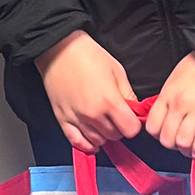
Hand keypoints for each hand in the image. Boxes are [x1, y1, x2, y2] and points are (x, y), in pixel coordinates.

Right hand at [36, 31, 139, 151]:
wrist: (59, 50)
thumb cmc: (87, 55)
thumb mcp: (117, 71)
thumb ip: (128, 95)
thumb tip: (134, 111)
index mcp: (109, 101)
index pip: (130, 130)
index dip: (133, 124)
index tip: (131, 118)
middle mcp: (93, 114)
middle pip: (115, 136)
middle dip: (119, 128)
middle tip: (116, 116)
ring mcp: (76, 119)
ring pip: (98, 141)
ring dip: (104, 135)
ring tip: (103, 122)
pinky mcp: (62, 119)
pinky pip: (76, 142)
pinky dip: (86, 145)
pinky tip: (92, 141)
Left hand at [148, 54, 194, 157]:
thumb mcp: (174, 80)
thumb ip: (168, 100)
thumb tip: (167, 120)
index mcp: (167, 95)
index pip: (152, 126)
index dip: (158, 136)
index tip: (165, 136)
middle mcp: (179, 104)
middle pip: (167, 138)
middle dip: (172, 146)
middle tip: (180, 145)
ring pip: (183, 141)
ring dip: (186, 151)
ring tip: (191, 151)